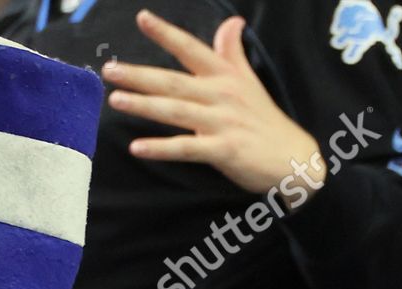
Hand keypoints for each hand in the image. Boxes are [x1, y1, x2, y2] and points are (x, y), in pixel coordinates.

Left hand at [103, 10, 324, 197]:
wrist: (292, 158)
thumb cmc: (263, 119)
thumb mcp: (249, 81)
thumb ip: (232, 53)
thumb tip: (232, 21)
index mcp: (225, 76)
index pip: (192, 49)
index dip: (167, 33)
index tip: (142, 18)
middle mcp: (221, 95)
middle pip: (174, 81)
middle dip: (140, 74)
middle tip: (110, 69)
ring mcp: (222, 122)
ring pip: (176, 111)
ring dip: (145, 105)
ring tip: (115, 99)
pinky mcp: (223, 150)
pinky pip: (186, 148)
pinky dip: (161, 148)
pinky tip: (137, 147)